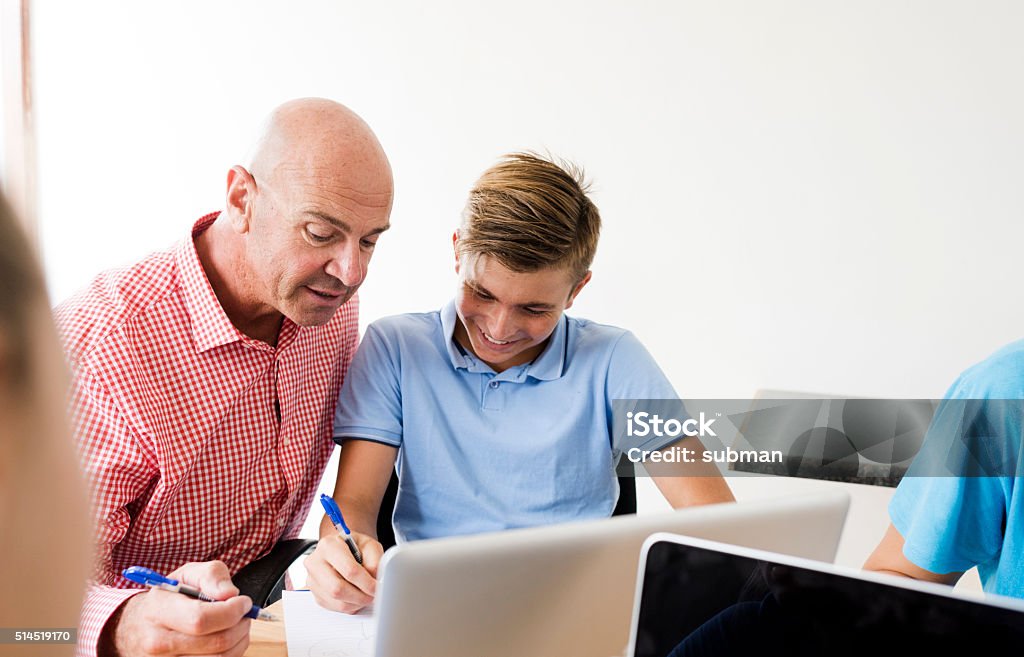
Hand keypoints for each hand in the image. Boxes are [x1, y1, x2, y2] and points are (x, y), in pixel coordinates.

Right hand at [106, 561, 251, 656]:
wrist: (137, 627)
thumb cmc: (168, 599)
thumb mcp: (186, 575)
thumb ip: (211, 576)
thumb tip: (230, 593)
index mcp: (158, 612)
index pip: (201, 620)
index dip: (231, 611)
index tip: (243, 602)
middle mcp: (159, 643)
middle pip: (216, 643)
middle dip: (240, 625)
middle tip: (244, 613)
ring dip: (238, 641)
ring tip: (236, 625)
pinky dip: (230, 653)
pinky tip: (226, 640)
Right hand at [305, 531, 383, 613]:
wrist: (343, 548)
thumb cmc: (355, 546)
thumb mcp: (370, 545)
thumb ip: (375, 561)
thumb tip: (375, 580)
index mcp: (329, 545)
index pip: (349, 570)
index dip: (366, 583)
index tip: (377, 587)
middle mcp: (315, 562)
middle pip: (337, 589)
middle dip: (360, 596)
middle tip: (373, 595)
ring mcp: (313, 579)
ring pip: (336, 601)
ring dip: (356, 603)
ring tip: (367, 595)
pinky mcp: (315, 593)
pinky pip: (334, 607)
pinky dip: (350, 606)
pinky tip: (357, 597)